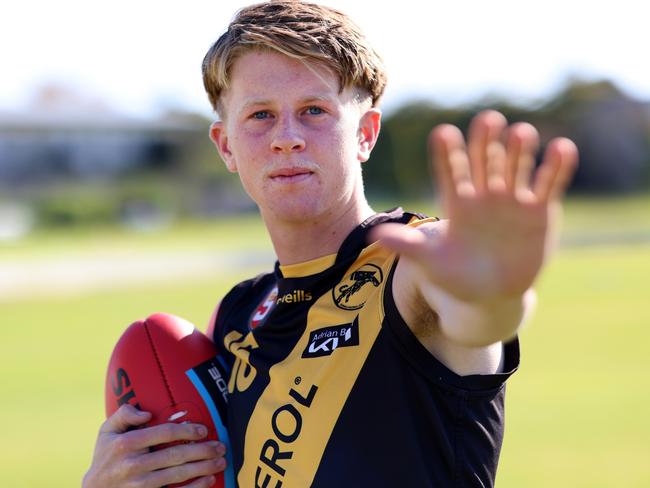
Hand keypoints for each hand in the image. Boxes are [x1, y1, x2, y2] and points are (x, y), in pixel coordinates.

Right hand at [83, 404, 225, 487]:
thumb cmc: (105, 456)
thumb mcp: (107, 431)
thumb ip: (124, 414)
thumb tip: (147, 413)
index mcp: (126, 443)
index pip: (163, 433)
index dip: (186, 431)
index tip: (203, 430)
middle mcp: (132, 465)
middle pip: (175, 455)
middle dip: (202, 450)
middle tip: (220, 446)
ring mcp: (139, 485)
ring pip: (177, 475)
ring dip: (203, 468)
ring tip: (220, 461)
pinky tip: (208, 481)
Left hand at [372, 110, 577, 301]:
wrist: (491, 295)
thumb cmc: (457, 277)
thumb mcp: (432, 263)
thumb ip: (409, 246)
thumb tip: (375, 236)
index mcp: (457, 202)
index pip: (450, 172)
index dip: (447, 154)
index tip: (442, 134)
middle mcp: (484, 194)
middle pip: (484, 161)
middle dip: (485, 142)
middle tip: (487, 120)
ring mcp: (513, 200)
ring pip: (515, 167)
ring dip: (519, 151)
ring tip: (521, 133)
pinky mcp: (539, 210)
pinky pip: (548, 184)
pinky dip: (555, 167)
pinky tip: (562, 148)